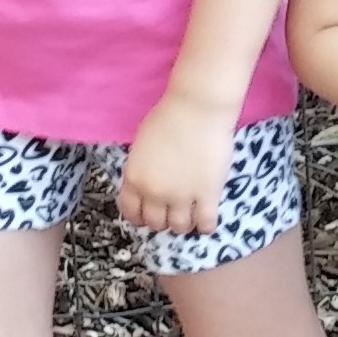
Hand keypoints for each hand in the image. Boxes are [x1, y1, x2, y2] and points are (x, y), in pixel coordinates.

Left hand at [118, 93, 238, 237]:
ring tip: (191, 213)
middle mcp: (154, 193)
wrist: (197, 109)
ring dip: (184, 223)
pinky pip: (206, 224)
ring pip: (179, 227)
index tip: (148, 213)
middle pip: (155, 223)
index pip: (131, 212)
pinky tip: (207, 217)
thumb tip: (147, 181)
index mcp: (135, 178)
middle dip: (162, 219)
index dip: (139, 216)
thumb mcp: (142, 144)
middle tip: (172, 210)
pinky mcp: (207, 195)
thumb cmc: (169, 117)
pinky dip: (205, 225)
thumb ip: (141, 168)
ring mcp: (181, 197)